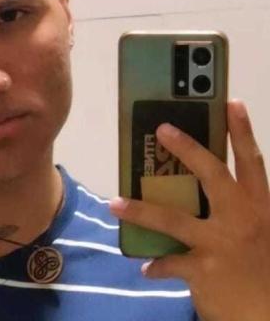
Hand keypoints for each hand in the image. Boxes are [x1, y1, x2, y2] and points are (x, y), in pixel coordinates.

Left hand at [110, 100, 269, 320]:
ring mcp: (224, 244)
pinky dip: (156, 265)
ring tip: (115, 203)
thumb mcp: (258, 231)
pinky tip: (145, 266)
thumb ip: (236, 207)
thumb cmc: (262, 267)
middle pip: (214, 175)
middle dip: (188, 149)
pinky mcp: (206, 270)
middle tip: (162, 128)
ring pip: (174, 219)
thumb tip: (194, 188)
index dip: (243, 132)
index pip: (252, 162)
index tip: (231, 101)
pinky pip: (170, 262)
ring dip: (141, 210)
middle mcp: (244, 219)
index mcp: (260, 207)